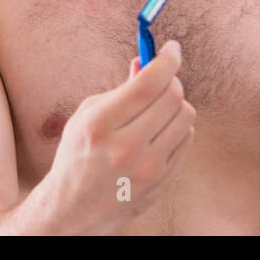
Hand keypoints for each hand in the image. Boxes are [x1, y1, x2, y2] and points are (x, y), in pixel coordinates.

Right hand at [42, 40, 194, 234]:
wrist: (72, 210)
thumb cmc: (78, 155)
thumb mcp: (87, 115)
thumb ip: (121, 88)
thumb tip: (147, 61)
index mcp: (100, 125)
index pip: (148, 83)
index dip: (167, 59)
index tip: (172, 48)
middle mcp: (125, 148)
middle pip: (172, 97)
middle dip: (171, 79)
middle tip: (162, 78)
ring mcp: (146, 168)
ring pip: (186, 116)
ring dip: (177, 104)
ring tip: (158, 108)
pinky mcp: (161, 181)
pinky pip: (187, 138)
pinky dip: (178, 127)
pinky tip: (160, 130)